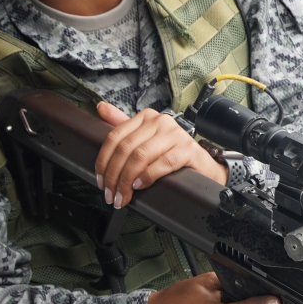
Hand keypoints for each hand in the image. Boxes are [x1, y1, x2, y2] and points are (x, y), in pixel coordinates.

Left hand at [94, 102, 226, 207]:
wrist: (202, 166)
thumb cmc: (172, 154)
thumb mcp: (145, 139)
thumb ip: (123, 124)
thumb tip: (100, 108)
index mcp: (146, 117)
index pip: (114, 137)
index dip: (103, 161)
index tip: (101, 181)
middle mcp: (160, 121)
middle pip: (125, 148)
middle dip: (114, 175)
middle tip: (111, 194)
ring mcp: (175, 134)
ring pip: (140, 156)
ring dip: (127, 180)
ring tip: (124, 195)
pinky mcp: (187, 149)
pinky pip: (162, 163)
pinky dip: (147, 177)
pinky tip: (140, 185)